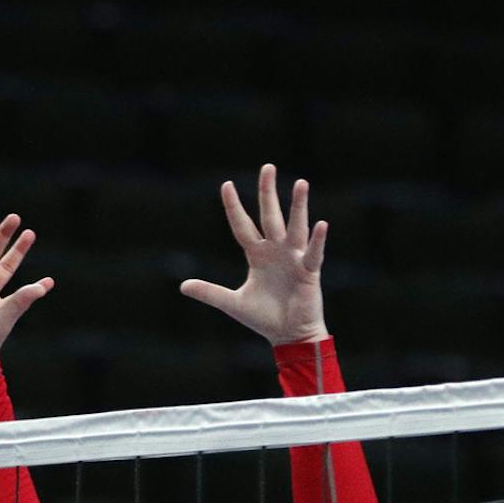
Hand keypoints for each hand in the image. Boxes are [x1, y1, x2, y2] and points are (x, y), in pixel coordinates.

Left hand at [180, 163, 329, 345]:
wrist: (288, 334)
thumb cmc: (263, 317)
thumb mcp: (232, 303)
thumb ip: (209, 292)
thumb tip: (182, 286)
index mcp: (257, 255)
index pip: (242, 225)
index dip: (234, 207)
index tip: (226, 185)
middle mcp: (276, 251)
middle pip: (270, 216)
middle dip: (267, 193)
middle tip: (267, 167)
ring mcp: (294, 258)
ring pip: (295, 227)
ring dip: (298, 206)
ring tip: (301, 183)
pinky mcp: (309, 272)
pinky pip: (314, 253)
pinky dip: (318, 240)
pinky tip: (321, 224)